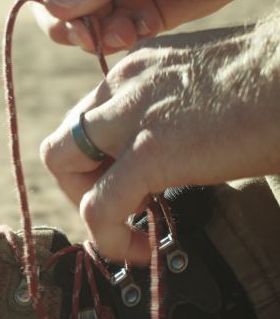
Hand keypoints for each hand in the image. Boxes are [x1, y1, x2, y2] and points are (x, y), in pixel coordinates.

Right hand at [30, 0, 253, 52]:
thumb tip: (54, 5)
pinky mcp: (148, 14)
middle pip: (60, 12)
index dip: (49, 3)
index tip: (66, 14)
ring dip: (98, 36)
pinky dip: (123, 39)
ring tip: (122, 31)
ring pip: (88, 29)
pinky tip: (137, 29)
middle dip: (72, 26)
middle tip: (89, 33)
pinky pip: (121, 37)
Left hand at [39, 26, 279, 264]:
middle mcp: (124, 85)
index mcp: (139, 68)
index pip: (87, 117)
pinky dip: (110, 239)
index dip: (96, 160)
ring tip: (129, 225)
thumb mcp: (204, 85)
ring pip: (61, 163)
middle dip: (81, 182)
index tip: (126, 184)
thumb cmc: (274, 85)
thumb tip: (175, 151)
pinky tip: (143, 249)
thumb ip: (173, 110)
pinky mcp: (148, 153)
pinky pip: (98, 208)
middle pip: (63, 138)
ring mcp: (131, 115)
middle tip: (122, 206)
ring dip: (86, 204)